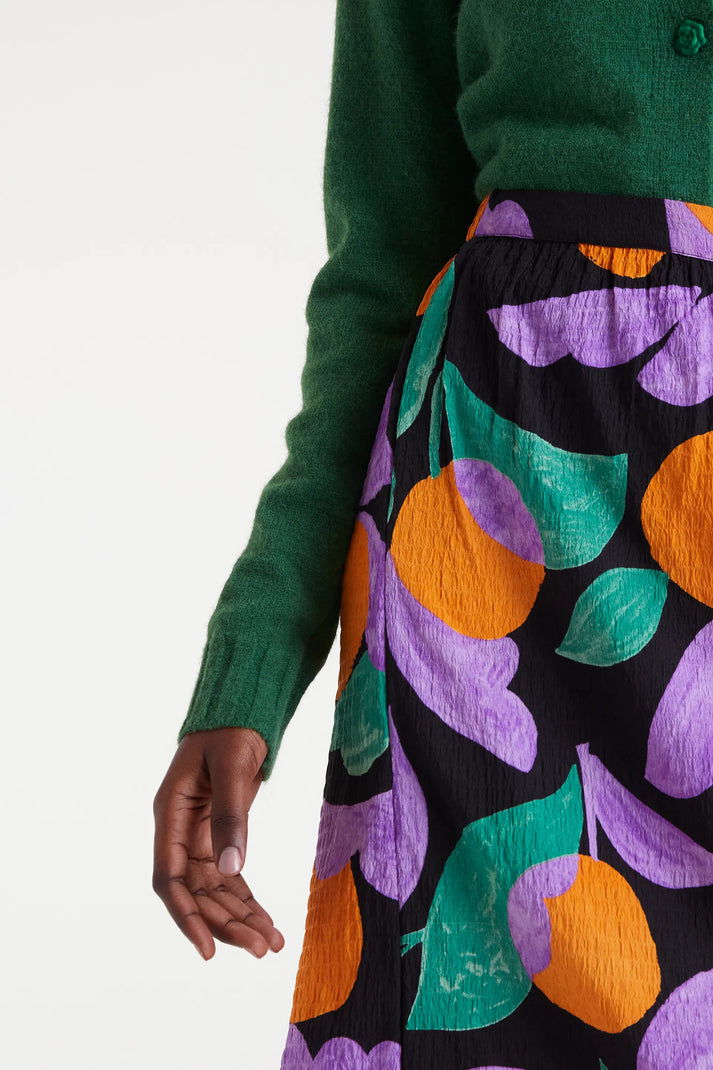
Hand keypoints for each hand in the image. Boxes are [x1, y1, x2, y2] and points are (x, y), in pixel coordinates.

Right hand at [152, 726, 284, 960]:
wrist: (240, 712)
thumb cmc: (230, 730)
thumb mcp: (231, 766)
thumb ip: (231, 816)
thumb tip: (233, 869)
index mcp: (170, 814)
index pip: (170, 879)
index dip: (186, 917)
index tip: (208, 950)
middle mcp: (179, 832)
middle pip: (196, 893)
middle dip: (225, 924)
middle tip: (260, 948)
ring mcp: (199, 837)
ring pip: (215, 892)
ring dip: (240, 919)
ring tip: (271, 945)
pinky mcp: (219, 837)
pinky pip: (231, 879)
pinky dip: (248, 902)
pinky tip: (268, 924)